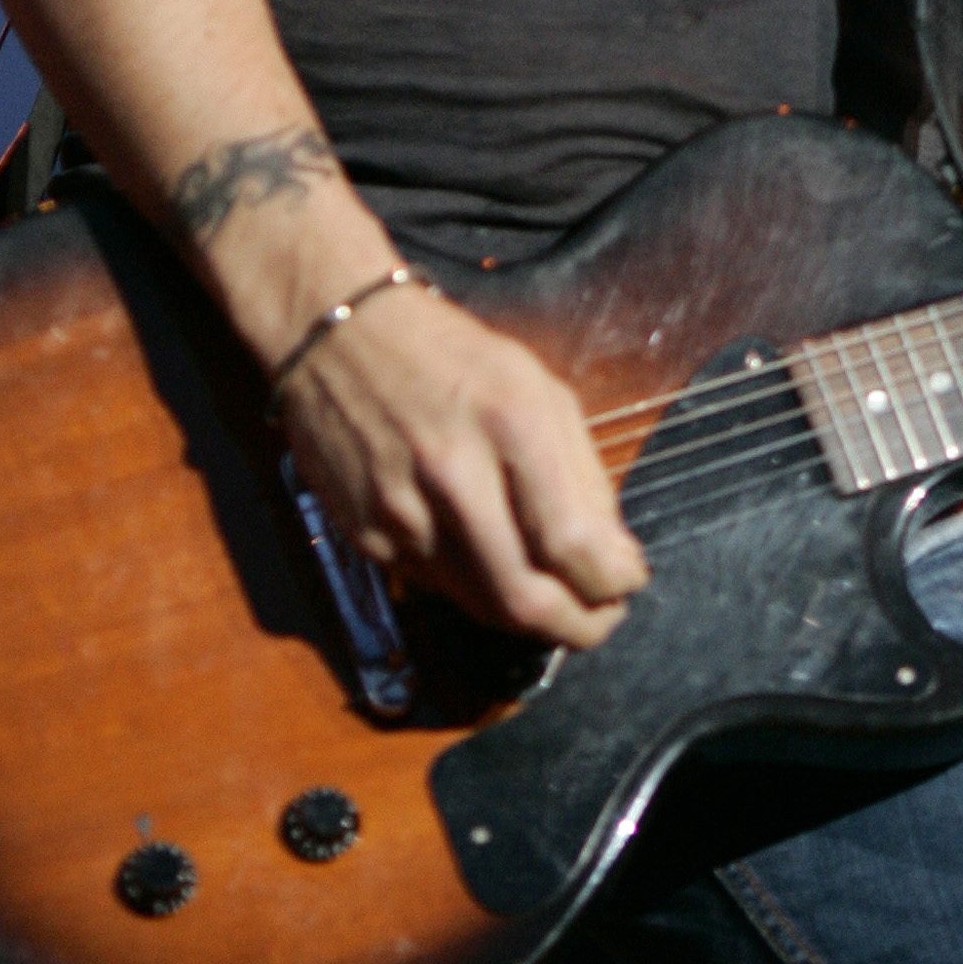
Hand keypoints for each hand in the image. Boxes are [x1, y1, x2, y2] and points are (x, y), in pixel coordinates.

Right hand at [277, 283, 647, 648]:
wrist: (335, 337)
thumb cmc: (449, 354)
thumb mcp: (535, 384)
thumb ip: (579, 469)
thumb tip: (612, 553)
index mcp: (510, 421)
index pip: (572, 543)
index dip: (612, 581)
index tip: (627, 580)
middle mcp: (453, 473)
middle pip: (525, 598)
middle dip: (579, 626)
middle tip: (601, 618)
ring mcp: (402, 512)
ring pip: (482, 605)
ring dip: (531, 616)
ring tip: (558, 596)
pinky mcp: (367, 538)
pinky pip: (439, 587)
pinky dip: (478, 589)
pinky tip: (494, 563)